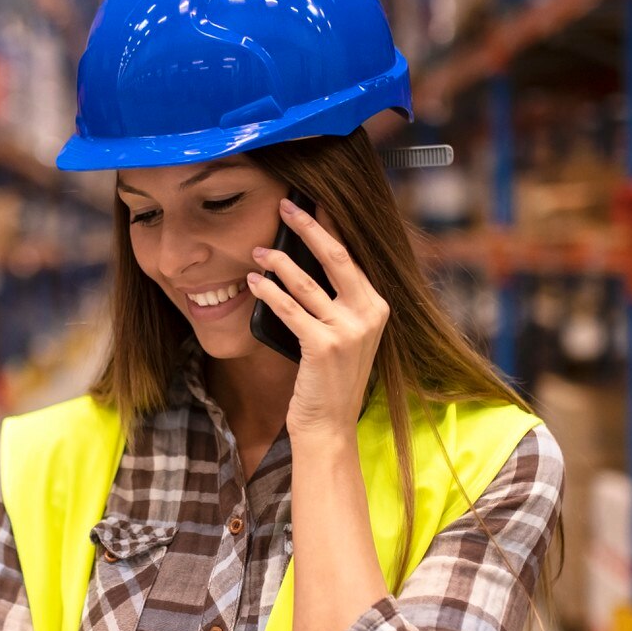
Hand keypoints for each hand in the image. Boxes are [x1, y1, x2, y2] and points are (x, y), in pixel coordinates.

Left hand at [247, 197, 388, 439]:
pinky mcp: (324, 346)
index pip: (351, 256)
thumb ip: (334, 302)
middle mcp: (368, 314)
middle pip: (335, 256)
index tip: (310, 203)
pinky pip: (290, 308)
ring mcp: (348, 331)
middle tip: (284, 207)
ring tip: (257, 252)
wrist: (329, 427)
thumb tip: (300, 262)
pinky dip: (268, 292)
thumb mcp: (343, 336)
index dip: (329, 226)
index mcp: (377, 307)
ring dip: (277, 261)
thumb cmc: (328, 380)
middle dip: (307, 226)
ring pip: (306, 282)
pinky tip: (254, 282)